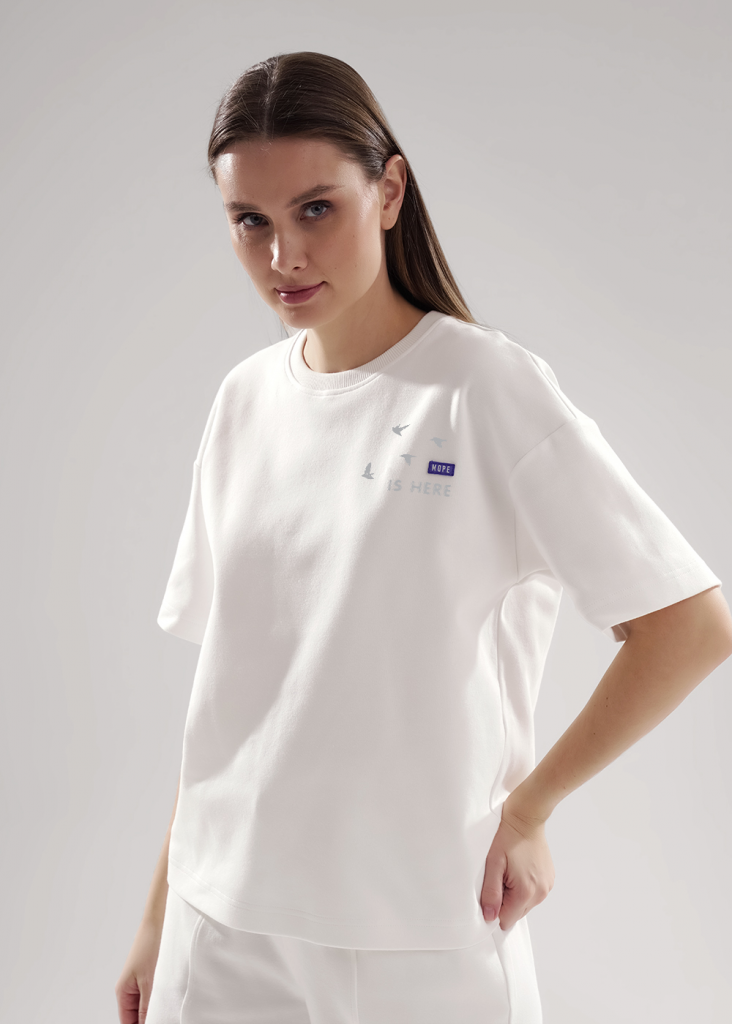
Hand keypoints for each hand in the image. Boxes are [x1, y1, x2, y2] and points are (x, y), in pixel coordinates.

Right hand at [114, 917, 163, 1022]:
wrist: (162, 917)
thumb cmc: (152, 944)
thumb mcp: (150, 982)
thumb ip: (147, 1009)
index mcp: (123, 992)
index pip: (128, 1023)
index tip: (160, 1023)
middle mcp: (131, 988)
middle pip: (138, 1016)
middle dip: (153, 1018)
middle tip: (168, 1016)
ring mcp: (144, 980)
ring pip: (150, 1005)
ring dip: (161, 1008)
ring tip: (172, 1009)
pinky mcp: (155, 973)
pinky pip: (158, 993)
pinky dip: (166, 998)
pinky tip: (175, 998)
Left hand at [480, 799, 554, 930]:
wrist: (526, 817)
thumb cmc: (507, 836)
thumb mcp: (492, 863)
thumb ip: (491, 892)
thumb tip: (489, 916)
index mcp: (526, 892)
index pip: (506, 920)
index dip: (494, 909)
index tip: (490, 892)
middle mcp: (541, 893)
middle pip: (516, 913)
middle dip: (505, 901)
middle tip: (499, 877)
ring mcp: (547, 886)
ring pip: (525, 904)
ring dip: (515, 895)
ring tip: (509, 871)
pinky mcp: (549, 879)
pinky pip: (534, 893)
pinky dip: (524, 887)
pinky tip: (519, 869)